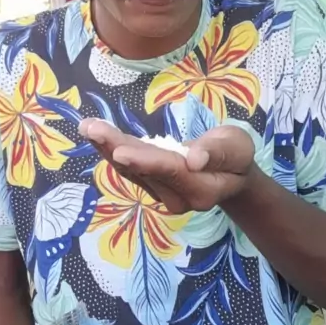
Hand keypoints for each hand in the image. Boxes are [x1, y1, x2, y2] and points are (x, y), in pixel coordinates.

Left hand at [79, 119, 257, 213]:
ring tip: (87, 127)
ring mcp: (160, 194)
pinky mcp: (150, 185)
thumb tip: (194, 160)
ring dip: (107, 147)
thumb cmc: (236, 157)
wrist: (231, 176)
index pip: (170, 171)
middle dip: (115, 148)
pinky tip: (94, 133)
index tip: (120, 150)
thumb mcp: (238, 148)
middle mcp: (176, 198)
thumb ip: (217, 153)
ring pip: (130, 169)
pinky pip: (128, 167)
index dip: (145, 160)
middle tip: (91, 128)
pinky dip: (111, 148)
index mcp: (201, 189)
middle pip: (143, 170)